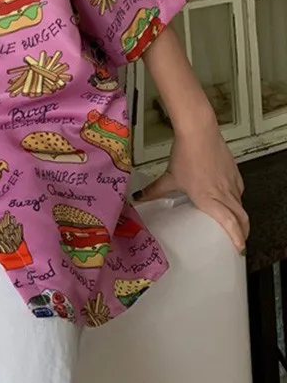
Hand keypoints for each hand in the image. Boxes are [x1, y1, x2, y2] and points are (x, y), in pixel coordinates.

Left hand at [135, 122, 248, 253]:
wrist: (200, 132)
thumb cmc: (185, 156)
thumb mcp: (170, 176)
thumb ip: (155, 190)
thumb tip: (139, 198)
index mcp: (210, 199)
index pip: (230, 223)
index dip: (237, 238)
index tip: (239, 250)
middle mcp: (225, 193)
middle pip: (242, 217)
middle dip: (243, 232)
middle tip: (239, 240)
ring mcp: (232, 182)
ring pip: (242, 205)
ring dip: (241, 216)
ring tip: (236, 223)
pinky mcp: (235, 172)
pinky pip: (240, 190)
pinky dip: (238, 199)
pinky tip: (230, 198)